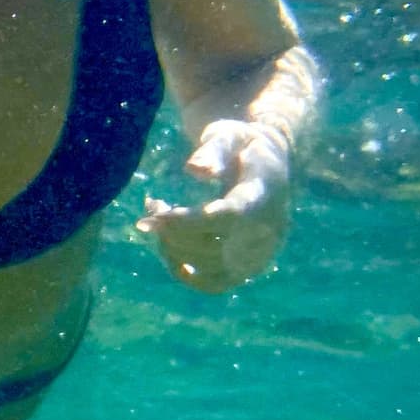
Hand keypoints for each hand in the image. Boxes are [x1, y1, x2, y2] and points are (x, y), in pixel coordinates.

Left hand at [138, 119, 290, 292]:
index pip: (227, 218)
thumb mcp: (229, 135)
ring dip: (171, 246)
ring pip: (207, 267)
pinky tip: (168, 250)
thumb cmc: (240, 145)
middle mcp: (267, 232)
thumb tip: (194, 170)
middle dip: (171, 229)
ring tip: (158, 216)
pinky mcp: (248, 268)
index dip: (187, 220)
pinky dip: (184, 272)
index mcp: (263, 198)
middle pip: (212, 246)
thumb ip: (213, 150)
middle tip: (152, 203)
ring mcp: (259, 255)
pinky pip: (213, 284)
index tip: (153, 210)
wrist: (266, 164)